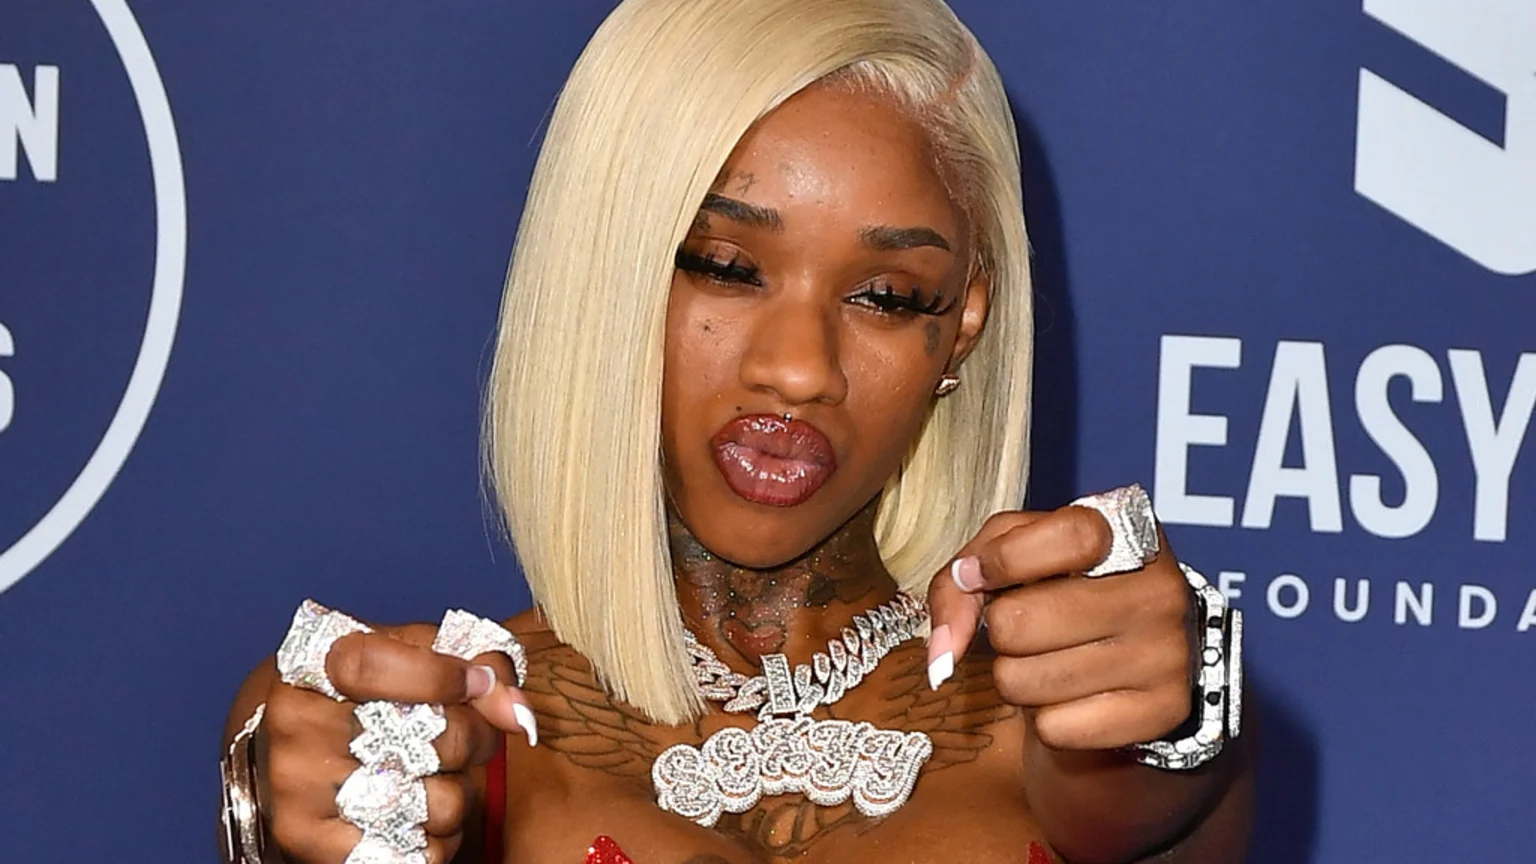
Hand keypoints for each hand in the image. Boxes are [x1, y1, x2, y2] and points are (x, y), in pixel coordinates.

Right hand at [260, 622, 535, 863]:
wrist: (287, 755)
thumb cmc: (366, 696)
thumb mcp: (410, 657)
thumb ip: (471, 662)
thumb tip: (517, 712)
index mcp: (312, 666)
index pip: (374, 666)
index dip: (441, 675)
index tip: (478, 681)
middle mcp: (296, 726)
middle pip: (429, 737)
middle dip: (474, 737)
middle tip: (469, 735)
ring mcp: (298, 789)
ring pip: (438, 802)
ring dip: (458, 793)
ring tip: (433, 776)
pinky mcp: (312, 844)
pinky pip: (421, 851)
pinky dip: (440, 837)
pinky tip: (417, 814)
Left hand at [925, 505, 1192, 750]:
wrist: (1139, 652)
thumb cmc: (1061, 591)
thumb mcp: (1011, 558)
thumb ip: (961, 582)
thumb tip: (944, 649)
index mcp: (1126, 534)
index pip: (1066, 537)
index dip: (1004, 559)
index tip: (981, 576)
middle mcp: (1158, 591)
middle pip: (1018, 621)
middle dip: (1000, 630)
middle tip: (1026, 628)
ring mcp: (1165, 654)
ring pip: (1024, 681)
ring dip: (1016, 677)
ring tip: (1047, 659)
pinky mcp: (1162, 711)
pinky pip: (1055, 728)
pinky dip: (1045, 719)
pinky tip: (1072, 694)